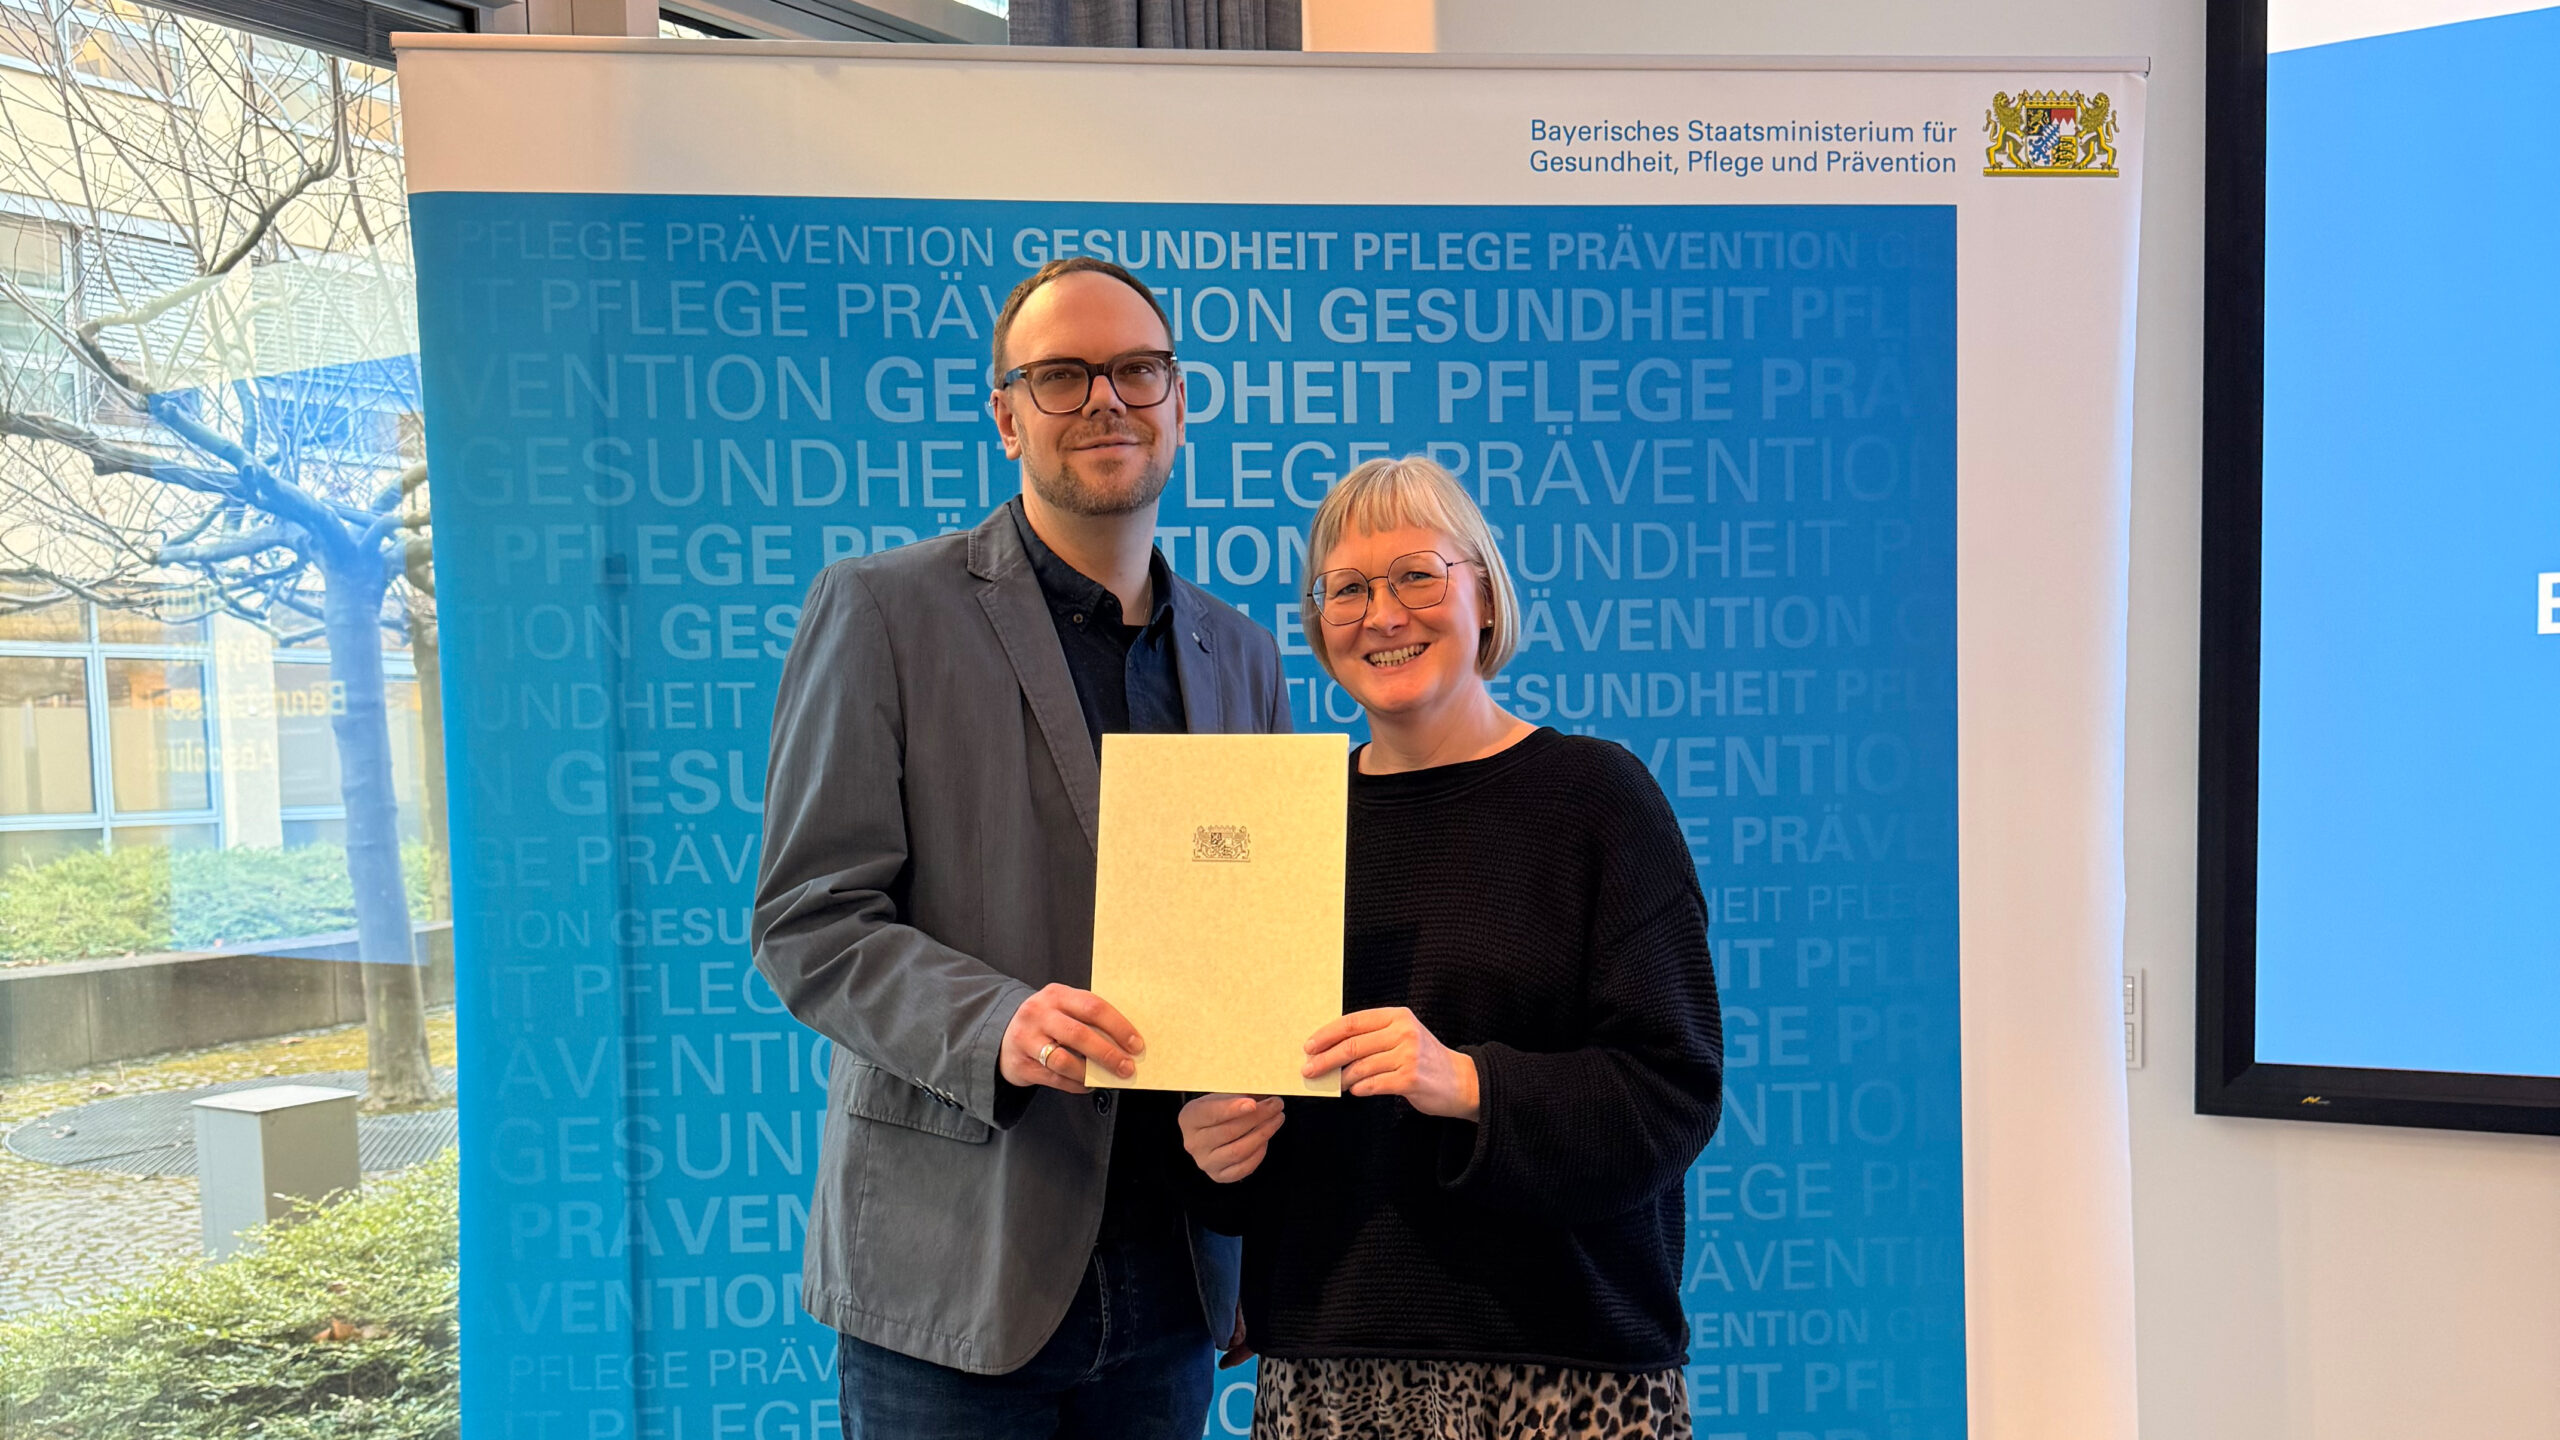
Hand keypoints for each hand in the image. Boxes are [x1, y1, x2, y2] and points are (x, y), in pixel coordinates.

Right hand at [999, 984, 1141, 1094]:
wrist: (1002, 1034)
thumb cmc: (1045, 1021)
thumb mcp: (1062, 1008)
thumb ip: (1087, 1019)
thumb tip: (1124, 1043)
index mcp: (1057, 995)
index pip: (1093, 1007)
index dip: (1118, 1027)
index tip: (1136, 1044)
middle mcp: (1039, 1014)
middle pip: (1079, 1034)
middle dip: (1108, 1054)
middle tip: (1126, 1067)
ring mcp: (1027, 1039)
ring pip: (1064, 1060)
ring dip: (1090, 1073)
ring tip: (1106, 1079)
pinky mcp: (1021, 1064)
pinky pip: (1054, 1079)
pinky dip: (1075, 1084)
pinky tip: (1086, 1085)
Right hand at [1180, 1093, 1284, 1182]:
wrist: (1210, 1131)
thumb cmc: (1218, 1110)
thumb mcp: (1223, 1095)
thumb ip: (1240, 1093)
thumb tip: (1264, 1091)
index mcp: (1189, 1118)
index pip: (1211, 1113)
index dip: (1233, 1108)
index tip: (1254, 1103)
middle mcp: (1193, 1143)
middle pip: (1229, 1132)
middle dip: (1257, 1117)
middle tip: (1276, 1105)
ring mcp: (1205, 1162)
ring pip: (1238, 1151)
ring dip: (1263, 1134)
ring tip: (1277, 1119)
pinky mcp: (1219, 1176)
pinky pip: (1243, 1168)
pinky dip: (1259, 1153)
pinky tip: (1266, 1139)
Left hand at [1303, 1008, 1479, 1119]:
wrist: (1463, 1081)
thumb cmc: (1426, 1059)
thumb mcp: (1404, 1036)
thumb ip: (1374, 1037)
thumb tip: (1332, 1049)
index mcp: (1398, 1016)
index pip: (1353, 1022)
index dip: (1327, 1034)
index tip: (1309, 1046)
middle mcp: (1404, 1032)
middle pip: (1352, 1045)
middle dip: (1325, 1058)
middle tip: (1309, 1069)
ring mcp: (1408, 1056)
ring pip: (1360, 1067)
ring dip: (1341, 1078)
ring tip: (1333, 1083)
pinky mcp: (1410, 1079)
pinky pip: (1373, 1084)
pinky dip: (1359, 1089)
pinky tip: (1355, 1090)